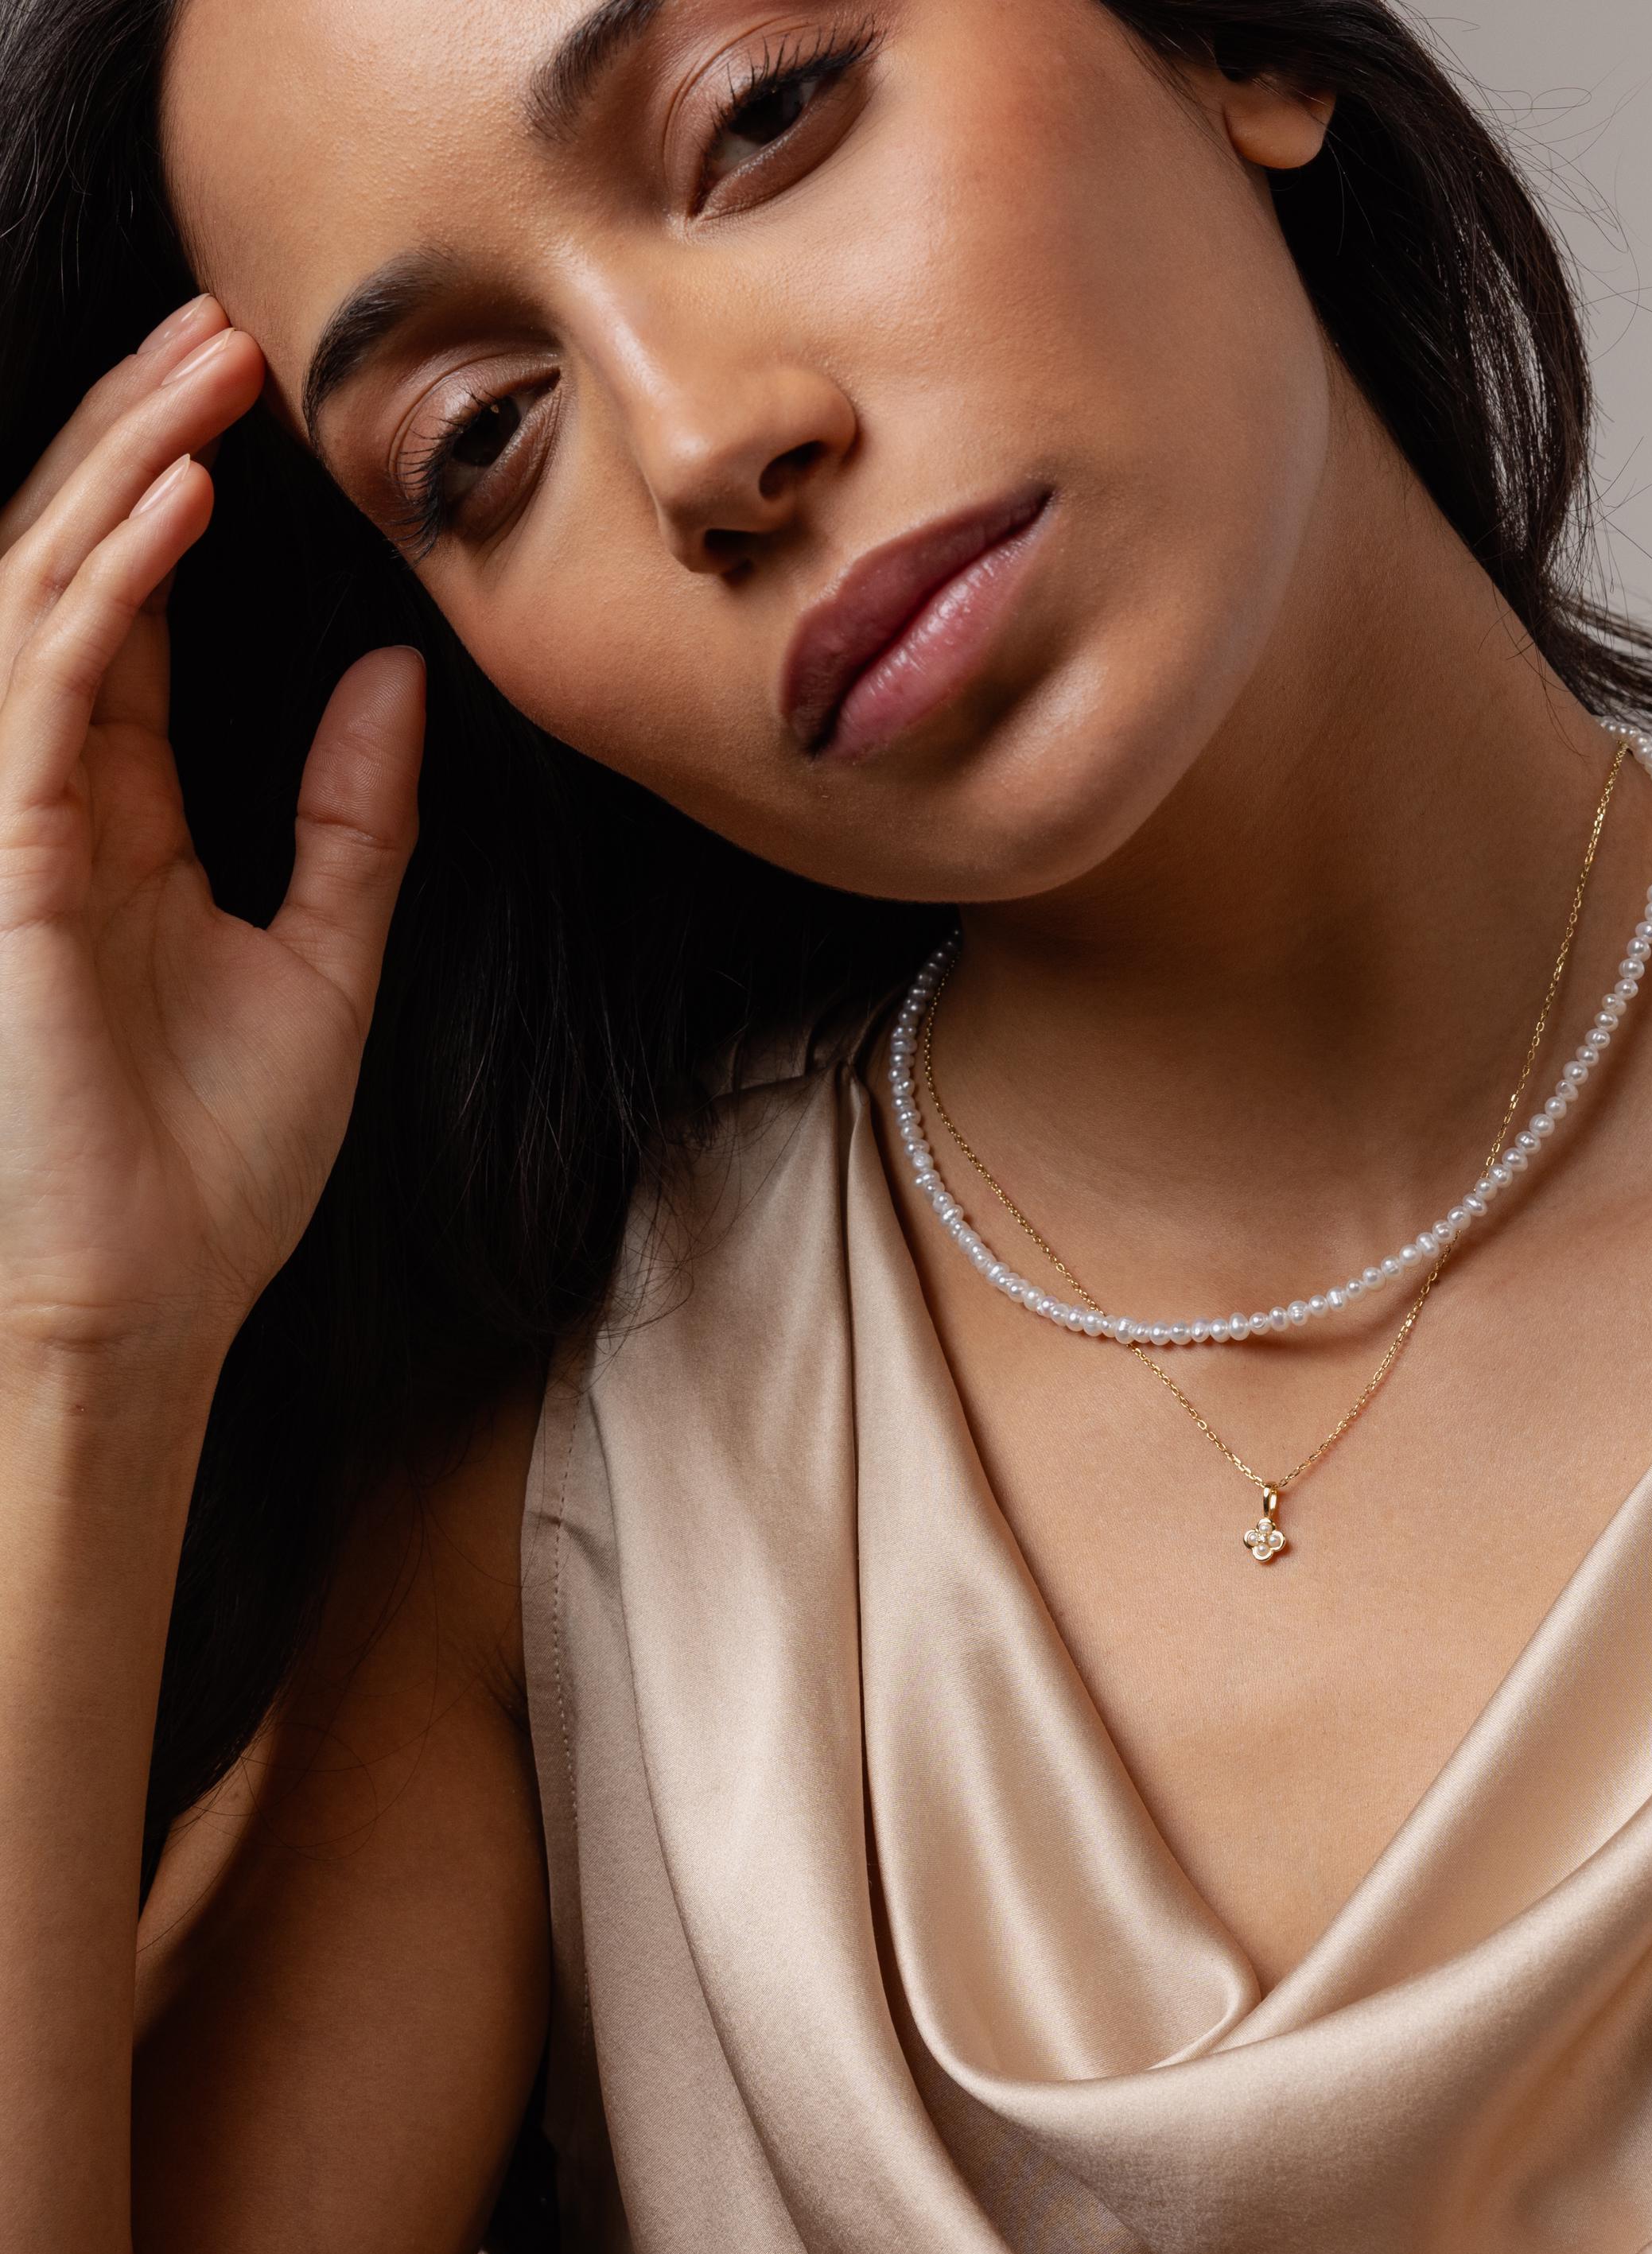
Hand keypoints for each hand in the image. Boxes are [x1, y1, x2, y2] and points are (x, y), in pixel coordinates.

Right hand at [0, 296, 423, 1368]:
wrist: (154, 1302)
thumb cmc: (218, 1161)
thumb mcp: (324, 959)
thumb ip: (352, 818)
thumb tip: (392, 676)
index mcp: (114, 818)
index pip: (127, 619)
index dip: (178, 502)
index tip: (263, 411)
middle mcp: (47, 799)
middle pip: (77, 573)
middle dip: (140, 441)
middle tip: (228, 331)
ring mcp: (12, 824)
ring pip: (45, 595)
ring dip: (120, 469)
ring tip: (206, 369)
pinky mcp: (7, 863)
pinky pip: (43, 688)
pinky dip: (102, 586)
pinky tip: (171, 502)